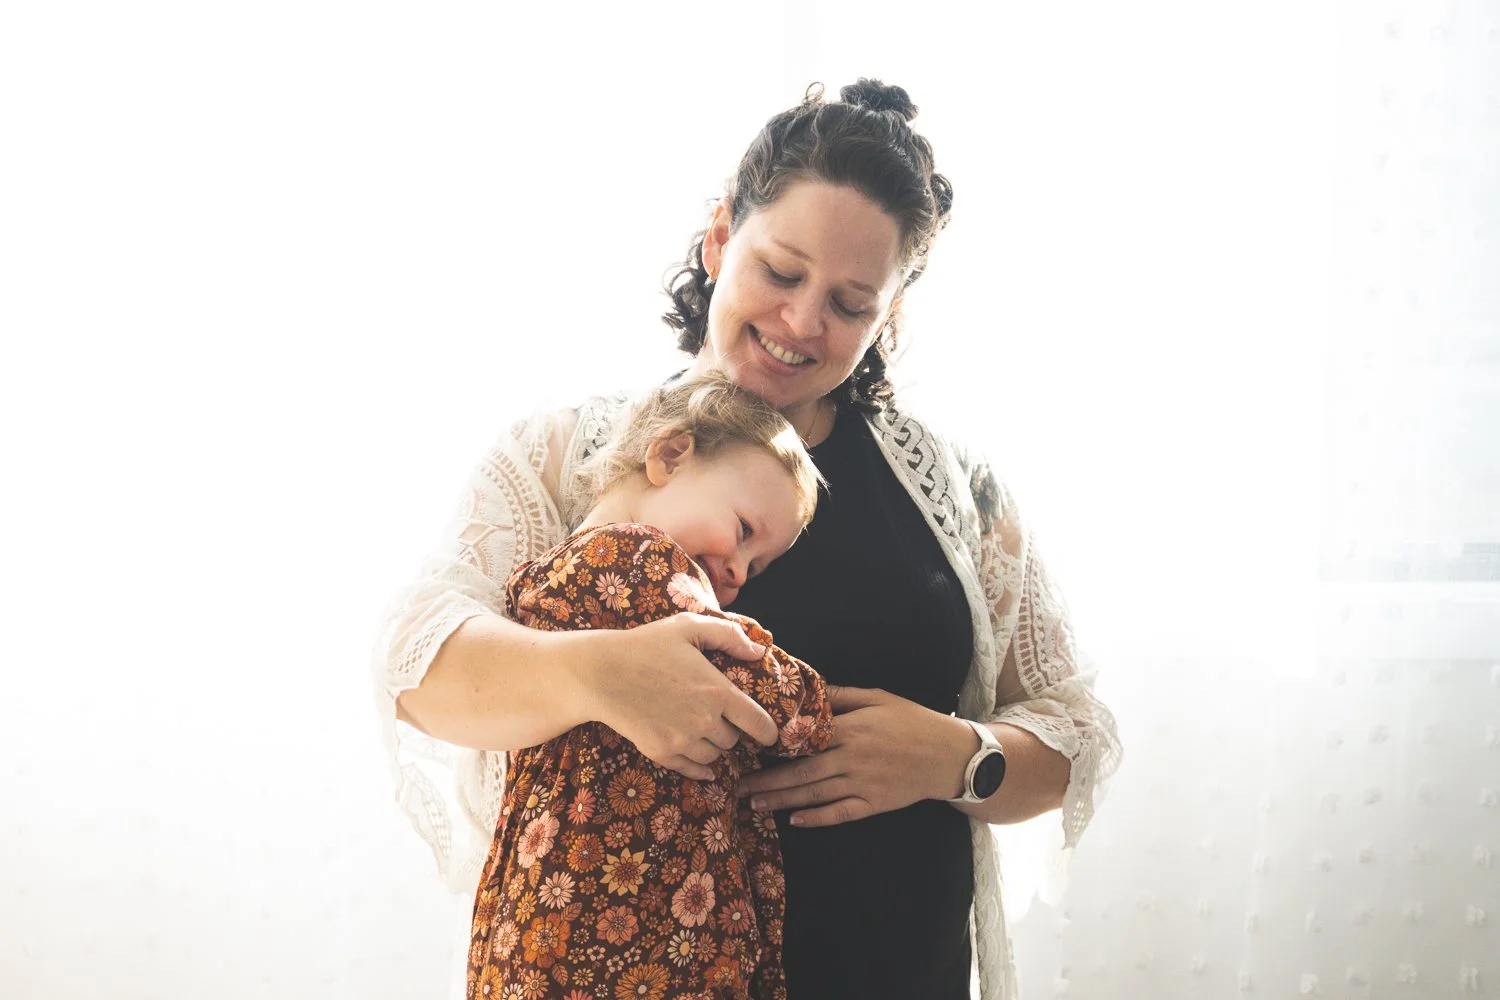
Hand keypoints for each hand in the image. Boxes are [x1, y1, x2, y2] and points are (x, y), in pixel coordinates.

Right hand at [573, 613, 779, 780]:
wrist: (601, 673)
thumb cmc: (645, 645)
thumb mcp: (687, 628)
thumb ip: (728, 636)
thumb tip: (758, 651)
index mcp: (717, 691)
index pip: (758, 724)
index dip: (769, 732)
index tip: (770, 734)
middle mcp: (704, 721)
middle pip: (733, 740)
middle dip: (730, 730)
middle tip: (718, 716)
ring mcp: (681, 741)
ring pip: (714, 756)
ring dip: (713, 745)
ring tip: (701, 729)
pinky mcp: (661, 753)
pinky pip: (692, 769)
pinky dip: (699, 767)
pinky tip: (700, 762)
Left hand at [734, 685, 975, 826]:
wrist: (950, 755)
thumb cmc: (913, 721)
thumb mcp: (878, 697)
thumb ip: (842, 695)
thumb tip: (810, 688)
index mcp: (851, 729)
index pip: (805, 739)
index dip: (775, 745)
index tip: (749, 747)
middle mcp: (853, 758)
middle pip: (802, 772)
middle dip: (767, 781)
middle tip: (737, 787)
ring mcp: (863, 784)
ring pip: (815, 795)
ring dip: (782, 801)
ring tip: (755, 804)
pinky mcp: (874, 804)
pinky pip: (841, 814)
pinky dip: (817, 819)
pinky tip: (795, 821)